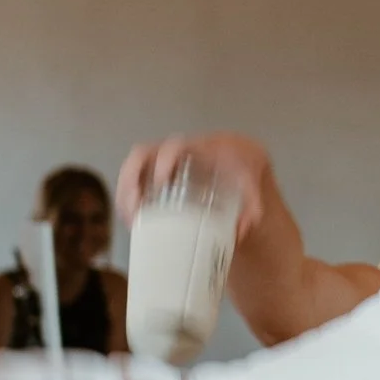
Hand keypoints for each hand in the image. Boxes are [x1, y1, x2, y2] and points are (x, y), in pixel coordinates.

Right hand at [116, 132, 273, 240]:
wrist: (242, 161)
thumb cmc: (246, 173)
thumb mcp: (253, 188)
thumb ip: (252, 210)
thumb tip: (238, 232)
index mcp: (199, 149)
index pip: (175, 146)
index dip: (164, 161)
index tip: (161, 182)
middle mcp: (177, 151)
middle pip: (143, 153)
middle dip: (132, 178)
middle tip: (135, 205)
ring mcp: (164, 160)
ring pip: (133, 166)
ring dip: (125, 190)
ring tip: (130, 217)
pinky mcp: (157, 171)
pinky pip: (134, 177)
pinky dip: (128, 196)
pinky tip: (131, 218)